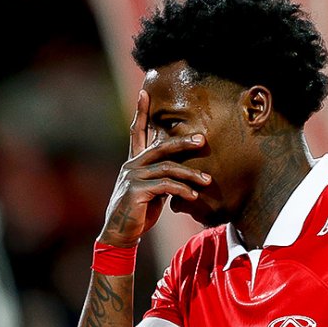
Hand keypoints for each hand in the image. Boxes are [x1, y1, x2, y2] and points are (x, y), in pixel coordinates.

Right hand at [100, 89, 210, 245]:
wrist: (120, 234)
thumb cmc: (138, 212)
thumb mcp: (152, 191)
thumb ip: (162, 177)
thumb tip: (181, 169)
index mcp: (134, 162)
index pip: (136, 132)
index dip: (140, 112)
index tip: (144, 92)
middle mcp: (131, 165)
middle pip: (160, 146)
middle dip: (182, 142)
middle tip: (202, 140)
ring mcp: (132, 177)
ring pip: (167, 168)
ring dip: (190, 174)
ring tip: (207, 181)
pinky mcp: (136, 191)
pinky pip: (165, 186)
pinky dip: (181, 190)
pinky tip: (193, 196)